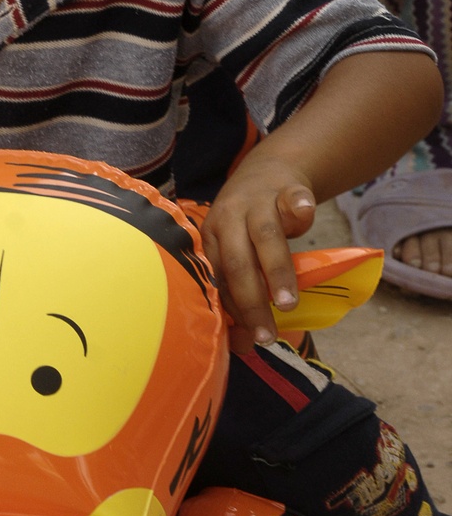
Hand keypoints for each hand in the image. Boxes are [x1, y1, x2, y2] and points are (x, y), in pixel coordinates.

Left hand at [201, 151, 315, 352]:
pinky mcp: (287, 189)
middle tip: (266, 334)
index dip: (231, 312)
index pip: (218, 279)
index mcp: (212, 238)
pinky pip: (292, 199)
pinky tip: (304, 215)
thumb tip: (246, 343)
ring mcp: (258, 202)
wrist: (269, 171)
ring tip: (287, 303)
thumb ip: (243, 290)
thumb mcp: (239, 250)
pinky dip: (299, 208)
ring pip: (264, 236)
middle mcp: (229, 219)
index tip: (246, 341)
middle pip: (236, 262)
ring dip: (275, 271)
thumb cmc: (251, 225)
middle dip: (250, 301)